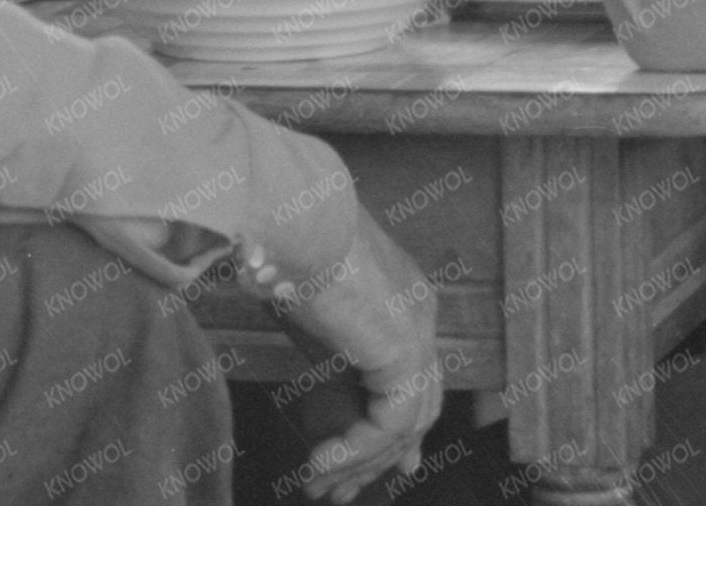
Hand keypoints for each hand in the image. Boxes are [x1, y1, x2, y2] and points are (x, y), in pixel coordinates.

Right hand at [268, 215, 444, 501]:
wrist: (289, 215)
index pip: (411, 376)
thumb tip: (303, 374)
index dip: (391, 427)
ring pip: (404, 422)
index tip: (369, 463)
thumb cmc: (286, 242)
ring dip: (359, 461)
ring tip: (319, 484)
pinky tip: (321, 462)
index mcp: (402, 297)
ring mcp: (417, 333)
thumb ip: (320, 345)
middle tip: (343, 491)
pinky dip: (355, 450)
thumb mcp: (307, 304)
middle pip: (415, 406)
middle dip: (378, 455)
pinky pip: (388, 422)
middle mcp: (419, 315)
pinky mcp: (403, 353)